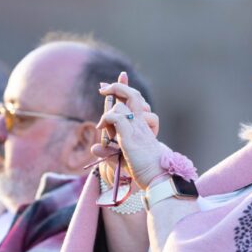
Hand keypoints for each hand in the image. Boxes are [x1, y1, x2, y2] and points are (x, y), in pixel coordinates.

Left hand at [96, 73, 163, 188]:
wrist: (157, 177)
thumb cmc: (143, 170)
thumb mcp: (121, 158)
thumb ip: (108, 151)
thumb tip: (94, 147)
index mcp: (143, 125)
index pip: (136, 100)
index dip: (126, 86)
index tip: (122, 75)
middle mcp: (142, 123)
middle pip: (133, 95)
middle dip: (118, 87)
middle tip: (103, 89)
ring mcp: (137, 128)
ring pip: (124, 104)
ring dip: (110, 110)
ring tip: (104, 126)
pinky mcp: (131, 135)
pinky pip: (117, 116)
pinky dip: (107, 119)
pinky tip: (103, 129)